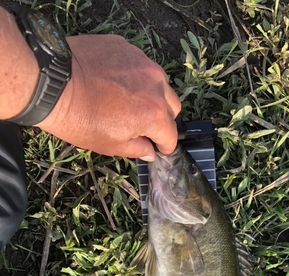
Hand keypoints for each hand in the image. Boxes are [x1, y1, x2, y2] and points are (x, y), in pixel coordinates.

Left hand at [38, 35, 180, 159]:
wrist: (51, 82)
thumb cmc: (79, 119)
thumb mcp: (110, 145)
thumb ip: (138, 149)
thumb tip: (150, 151)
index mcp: (154, 114)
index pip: (171, 135)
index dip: (165, 146)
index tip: (158, 148)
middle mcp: (155, 85)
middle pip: (173, 107)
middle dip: (162, 120)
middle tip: (142, 125)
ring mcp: (142, 62)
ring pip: (159, 84)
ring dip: (152, 96)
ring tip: (128, 102)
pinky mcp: (126, 47)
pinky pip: (141, 65)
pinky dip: (135, 77)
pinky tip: (115, 83)